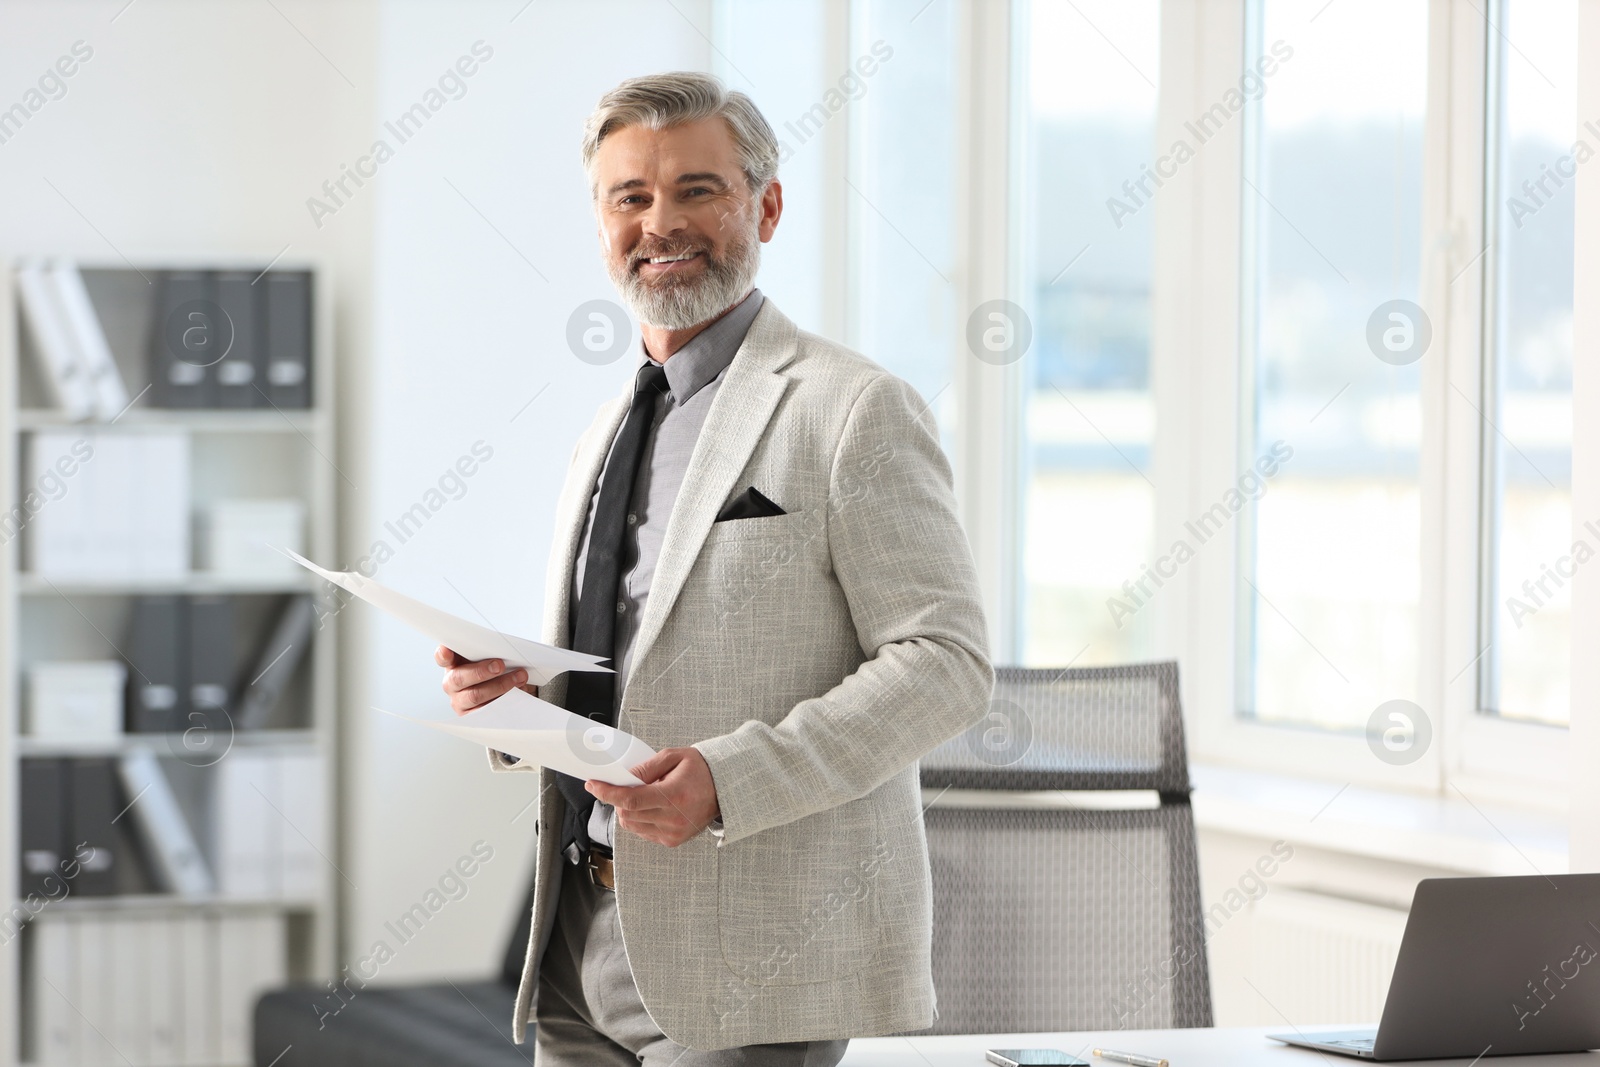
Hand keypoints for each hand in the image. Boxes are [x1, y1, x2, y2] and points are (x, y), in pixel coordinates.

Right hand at [435, 645, 534, 715]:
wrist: (507, 690)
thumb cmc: (494, 669)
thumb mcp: (489, 657)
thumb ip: (487, 651)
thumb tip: (501, 647)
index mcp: (453, 664)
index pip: (442, 658)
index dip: (443, 655)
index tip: (446, 650)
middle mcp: (452, 683)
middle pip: (459, 678)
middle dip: (481, 671)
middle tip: (499, 665)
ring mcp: (460, 701)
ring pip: (475, 695)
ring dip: (499, 685)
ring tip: (519, 677)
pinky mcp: (472, 716)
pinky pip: (486, 710)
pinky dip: (503, 700)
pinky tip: (516, 692)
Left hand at [586, 747, 719, 847]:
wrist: (725, 789)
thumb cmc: (701, 770)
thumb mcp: (674, 757)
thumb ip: (646, 767)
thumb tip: (624, 777)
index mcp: (674, 795)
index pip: (631, 799)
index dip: (608, 793)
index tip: (593, 785)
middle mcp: (673, 818)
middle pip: (627, 814)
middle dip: (617, 799)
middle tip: (623, 785)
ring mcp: (672, 833)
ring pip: (632, 825)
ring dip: (627, 810)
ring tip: (643, 795)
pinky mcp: (672, 840)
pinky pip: (643, 832)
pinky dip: (639, 819)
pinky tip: (650, 807)